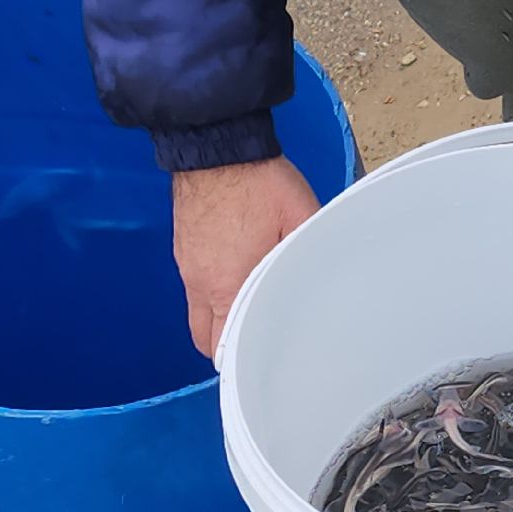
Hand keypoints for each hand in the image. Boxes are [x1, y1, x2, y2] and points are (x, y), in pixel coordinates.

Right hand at [171, 157, 319, 357]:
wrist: (216, 147)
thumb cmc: (256, 181)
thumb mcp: (301, 218)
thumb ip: (310, 252)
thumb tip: (327, 275)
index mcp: (228, 284)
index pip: (224, 346)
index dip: (242, 361)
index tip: (262, 364)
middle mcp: (201, 282)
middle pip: (204, 338)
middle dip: (227, 349)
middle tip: (256, 345)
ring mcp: (188, 266)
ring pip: (197, 314)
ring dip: (218, 322)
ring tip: (249, 318)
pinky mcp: (184, 249)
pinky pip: (194, 288)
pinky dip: (211, 297)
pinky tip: (237, 284)